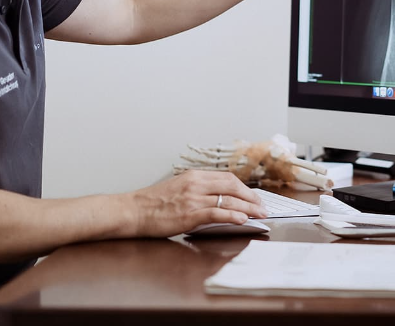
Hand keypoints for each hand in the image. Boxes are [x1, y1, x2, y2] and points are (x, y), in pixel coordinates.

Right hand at [128, 170, 266, 236]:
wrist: (132, 211)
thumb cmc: (152, 203)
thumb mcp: (178, 187)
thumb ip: (197, 189)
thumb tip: (218, 197)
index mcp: (194, 176)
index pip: (227, 178)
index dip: (244, 188)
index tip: (253, 197)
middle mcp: (196, 184)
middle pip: (233, 186)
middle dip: (251, 197)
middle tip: (262, 206)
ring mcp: (193, 198)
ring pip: (228, 200)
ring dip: (247, 208)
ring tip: (259, 214)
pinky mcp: (189, 213)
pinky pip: (217, 213)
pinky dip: (232, 216)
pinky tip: (242, 220)